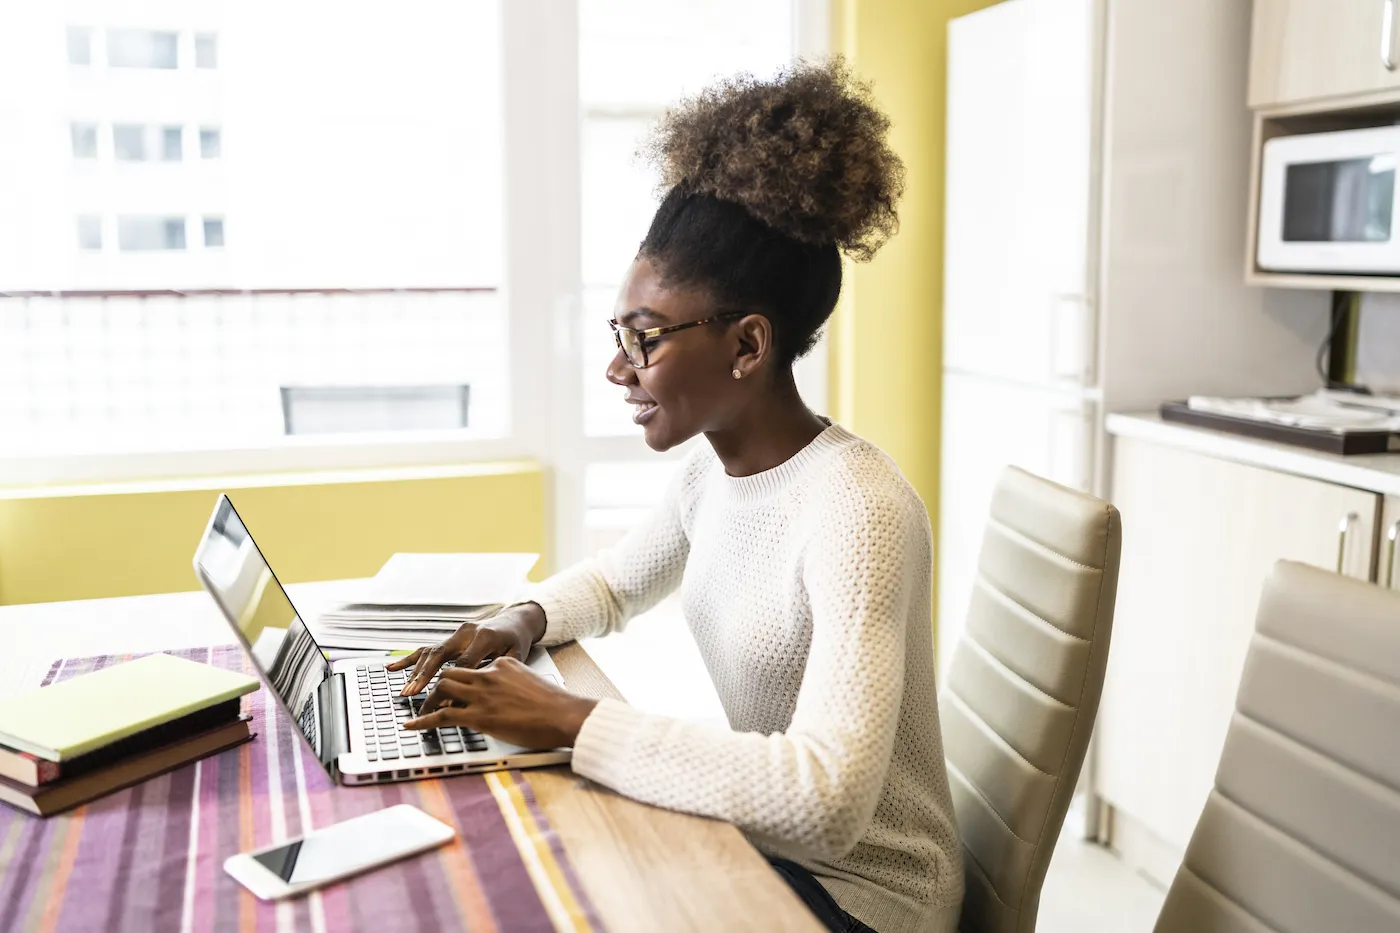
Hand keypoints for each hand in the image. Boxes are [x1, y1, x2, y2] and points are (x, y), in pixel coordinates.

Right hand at [387, 603, 547, 696]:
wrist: (515, 621)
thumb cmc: (517, 641)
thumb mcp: (516, 656)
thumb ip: (498, 672)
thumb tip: (478, 693)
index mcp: (485, 636)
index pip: (464, 663)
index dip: (454, 683)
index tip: (445, 702)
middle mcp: (467, 632)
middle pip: (441, 655)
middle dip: (425, 675)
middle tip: (413, 693)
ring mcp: (456, 633)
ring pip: (431, 652)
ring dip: (417, 672)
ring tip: (406, 690)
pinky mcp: (450, 637)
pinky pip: (427, 649)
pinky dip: (410, 659)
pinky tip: (392, 668)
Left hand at [403, 656, 597, 748]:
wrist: (564, 714)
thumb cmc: (554, 705)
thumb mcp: (528, 684)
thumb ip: (511, 686)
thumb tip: (503, 699)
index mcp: (502, 664)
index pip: (471, 668)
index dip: (459, 681)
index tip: (452, 690)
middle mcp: (488, 674)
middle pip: (450, 672)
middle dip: (435, 685)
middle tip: (427, 698)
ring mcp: (483, 694)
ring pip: (442, 688)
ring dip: (427, 700)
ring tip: (419, 711)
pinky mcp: (479, 715)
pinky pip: (441, 716)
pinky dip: (422, 721)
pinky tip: (411, 726)